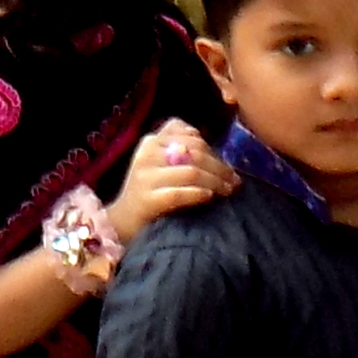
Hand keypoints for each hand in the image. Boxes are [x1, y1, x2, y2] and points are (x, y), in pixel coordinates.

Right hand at [104, 117, 236, 241]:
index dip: (213, 149)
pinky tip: (209, 197)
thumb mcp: (158, 160)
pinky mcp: (147, 200)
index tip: (225, 164)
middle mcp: (147, 155)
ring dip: (215, 181)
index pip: (190, 137)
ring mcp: (145, 178)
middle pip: (194, 153)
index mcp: (151, 141)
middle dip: (220, 167)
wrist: (123, 220)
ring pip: (191, 172)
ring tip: (228, 190)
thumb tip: (202, 137)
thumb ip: (178, 143)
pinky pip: (179, 194)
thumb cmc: (148, 189)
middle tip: (234, 180)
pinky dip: (198, 194)